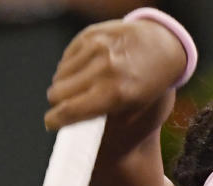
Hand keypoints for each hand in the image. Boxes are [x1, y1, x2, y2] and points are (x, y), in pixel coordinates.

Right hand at [44, 18, 185, 129]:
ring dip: (65, 84)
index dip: (54, 120)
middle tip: (65, 106)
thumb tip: (68, 120)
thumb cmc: (148, 85)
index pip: (69, 111)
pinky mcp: (90, 35)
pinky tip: (85, 71)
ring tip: (80, 88)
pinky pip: (66, 57)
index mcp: (115, 94)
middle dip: (58, 102)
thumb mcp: (133, 108)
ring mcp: (96, 49)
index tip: (50, 124)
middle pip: (58, 92)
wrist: (162, 47)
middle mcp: (104, 70)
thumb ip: (102, 116)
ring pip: (60, 74)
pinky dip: (71, 67)